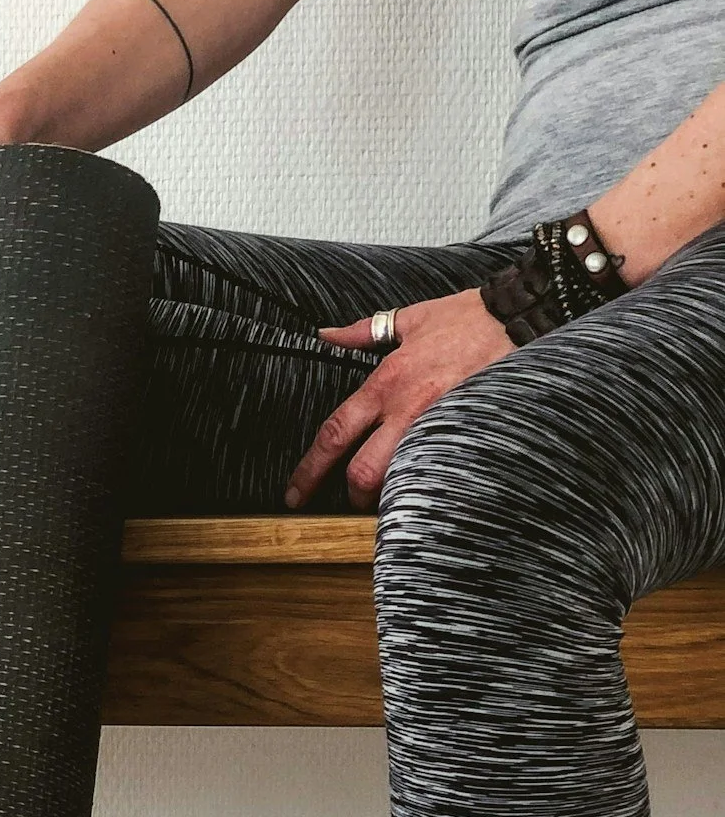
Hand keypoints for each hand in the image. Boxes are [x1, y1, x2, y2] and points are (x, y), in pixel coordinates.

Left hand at [285, 290, 513, 509]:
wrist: (522, 316)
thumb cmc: (468, 317)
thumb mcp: (409, 319)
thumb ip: (362, 332)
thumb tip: (327, 334)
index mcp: (385, 384)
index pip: (334, 435)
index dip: (309, 470)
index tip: (295, 493)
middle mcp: (408, 409)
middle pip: (364, 472)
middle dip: (353, 495)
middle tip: (352, 501)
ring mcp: (440, 424)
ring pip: (402, 478)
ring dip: (392, 494)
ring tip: (391, 495)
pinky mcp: (470, 432)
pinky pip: (442, 469)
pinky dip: (430, 482)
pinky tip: (428, 485)